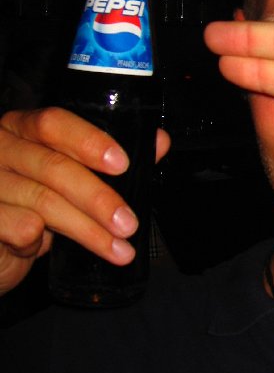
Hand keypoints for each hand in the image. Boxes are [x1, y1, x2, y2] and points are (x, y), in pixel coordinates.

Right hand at [0, 108, 169, 294]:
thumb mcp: (72, 181)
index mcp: (23, 129)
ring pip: (42, 202)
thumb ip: (111, 160)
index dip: (89, 142)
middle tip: (128, 223)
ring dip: (87, 230)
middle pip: (53, 167)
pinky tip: (47, 248)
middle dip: (98, 198)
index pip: (54, 123)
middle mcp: (0, 149)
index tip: (122, 164)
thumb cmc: (32, 206)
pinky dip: (38, 241)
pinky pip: (18, 227)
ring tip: (118, 249)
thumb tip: (159, 142)